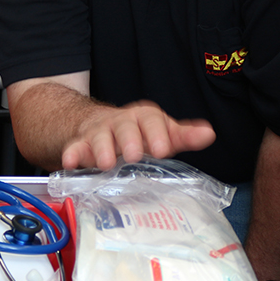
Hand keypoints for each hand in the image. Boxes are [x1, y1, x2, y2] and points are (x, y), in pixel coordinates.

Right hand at [61, 100, 215, 169]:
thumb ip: (183, 135)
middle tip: (134, 155)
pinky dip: (72, 154)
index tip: (162, 149)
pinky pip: (74, 148)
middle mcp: (121, 122)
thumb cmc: (137, 133)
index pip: (152, 120)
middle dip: (129, 140)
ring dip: (101, 149)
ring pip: (98, 137)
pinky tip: (71, 163)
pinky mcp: (80, 144)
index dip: (157, 134)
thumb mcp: (161, 132)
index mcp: (143, 118)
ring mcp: (99, 132)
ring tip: (105, 163)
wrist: (99, 125)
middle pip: (124, 126)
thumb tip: (208, 133)